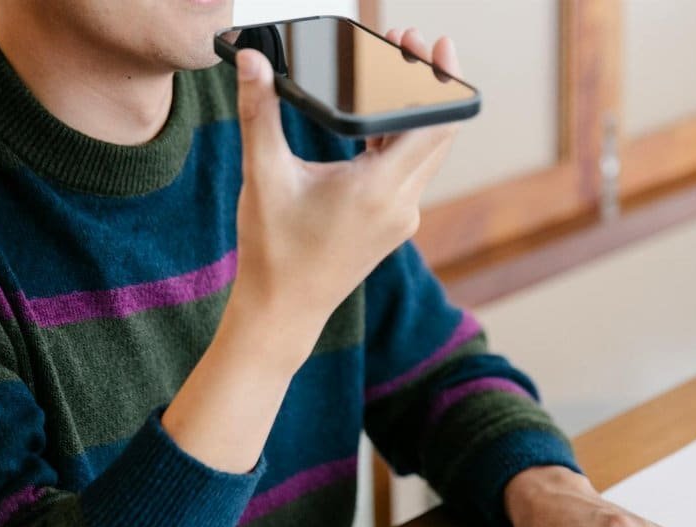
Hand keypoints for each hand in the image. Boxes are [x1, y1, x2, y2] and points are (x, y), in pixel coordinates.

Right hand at [230, 28, 459, 353]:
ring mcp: (401, 218)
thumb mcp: (262, 175)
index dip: (442, 79)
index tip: (430, 46)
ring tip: (390, 74)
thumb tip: (253, 61)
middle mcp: (401, 205)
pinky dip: (400, 141)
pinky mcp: (393, 225)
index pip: (436, 122)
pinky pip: (410, 173)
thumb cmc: (272, 251)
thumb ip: (259, 112)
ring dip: (414, 112)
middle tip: (408, 45)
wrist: (281, 312)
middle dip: (428, 84)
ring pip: (425, 152)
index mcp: (378, 189)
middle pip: (439, 131)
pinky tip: (374, 121)